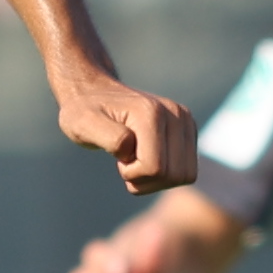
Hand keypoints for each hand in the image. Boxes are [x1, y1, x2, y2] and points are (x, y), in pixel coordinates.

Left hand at [53, 72, 193, 194]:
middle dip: (146, 180)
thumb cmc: (84, 112)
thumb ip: (109, 137)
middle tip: (125, 163)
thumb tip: (130, 149)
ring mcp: (186, 121)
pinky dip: (165, 175)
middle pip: (173, 175)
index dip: (132, 174)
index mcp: (152, 113)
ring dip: (157, 180)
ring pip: (184, 176)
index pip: (155, 168)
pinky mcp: (189, 130)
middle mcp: (176, 114)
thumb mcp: (83, 125)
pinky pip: (186, 171)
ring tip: (136, 161)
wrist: (95, 92)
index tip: (117, 158)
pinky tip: (146, 159)